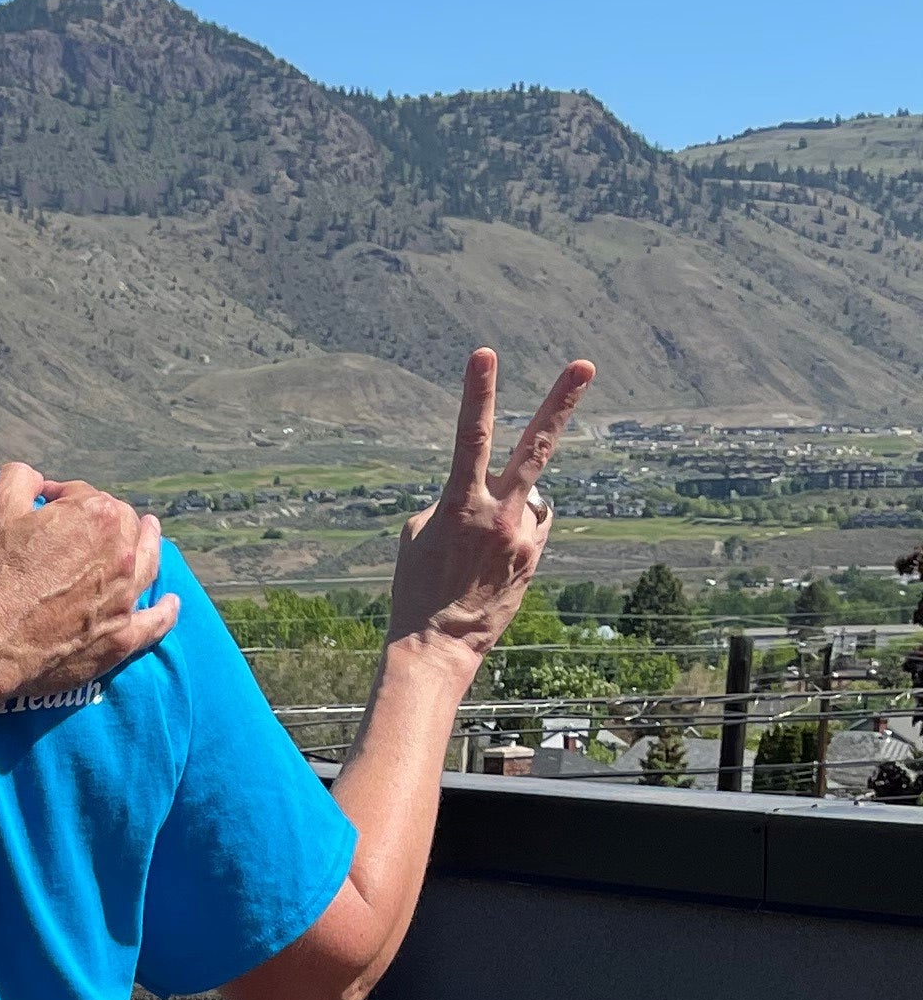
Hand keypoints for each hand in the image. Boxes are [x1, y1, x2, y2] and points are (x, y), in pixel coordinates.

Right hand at [0, 465, 174, 699]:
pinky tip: (171, 602)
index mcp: (95, 516)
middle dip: (106, 518)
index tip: (43, 507)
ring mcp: (126, 597)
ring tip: (151, 533)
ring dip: (151, 544)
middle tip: (86, 525)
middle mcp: (121, 554)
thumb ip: (20, 478)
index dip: (61, 497)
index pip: (83, 495)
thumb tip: (36, 478)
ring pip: (148, 563)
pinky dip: (165, 611)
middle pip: (123, 524)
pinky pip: (154, 622)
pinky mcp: (122, 636)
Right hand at [388, 350, 594, 674]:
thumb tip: (485, 492)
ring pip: (528, 495)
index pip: (470, 435)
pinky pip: (530, 527)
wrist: (436, 646)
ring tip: (476, 551)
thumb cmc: (415, 587)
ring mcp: (523, 537)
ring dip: (506, 505)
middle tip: (585, 364)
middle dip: (560, 403)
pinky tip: (490, 564)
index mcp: (460, 504)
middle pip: (535, 447)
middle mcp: (499, 515)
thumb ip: (454, 500)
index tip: (483, 353)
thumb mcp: (419, 533)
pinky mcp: (534, 557)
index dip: (477, 392)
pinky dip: (512, 533)